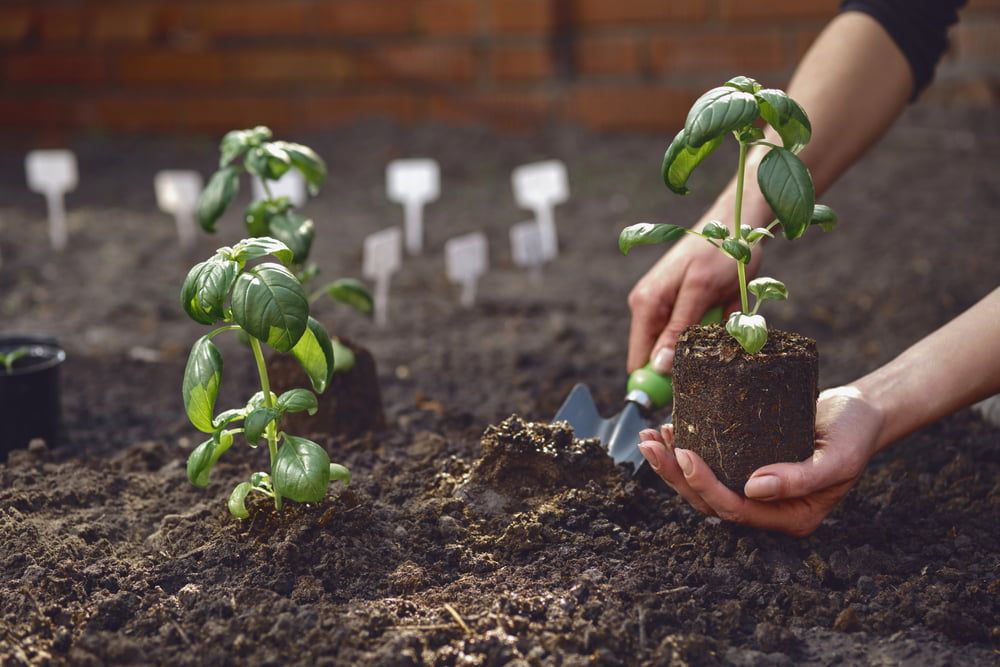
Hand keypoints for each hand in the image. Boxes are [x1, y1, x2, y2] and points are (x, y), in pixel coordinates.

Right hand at [627, 232, 760, 372]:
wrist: (736, 223)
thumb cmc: (720, 251)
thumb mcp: (702, 291)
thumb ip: (679, 329)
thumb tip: (659, 367)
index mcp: (646, 304)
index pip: (638, 361)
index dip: (656, 382)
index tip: (685, 389)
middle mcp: (648, 307)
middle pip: (656, 357)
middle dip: (684, 360)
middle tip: (713, 348)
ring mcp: (663, 306)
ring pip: (676, 346)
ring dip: (700, 343)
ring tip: (721, 316)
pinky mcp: (679, 304)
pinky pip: (689, 332)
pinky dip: (708, 329)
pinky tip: (722, 309)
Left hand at [636, 386, 883, 536]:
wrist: (860, 411)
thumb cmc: (855, 434)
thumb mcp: (839, 458)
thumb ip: (802, 478)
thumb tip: (753, 489)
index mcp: (790, 517)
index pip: (735, 510)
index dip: (705, 485)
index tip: (684, 455)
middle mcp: (767, 508)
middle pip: (709, 501)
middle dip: (674, 475)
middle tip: (649, 445)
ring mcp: (754, 488)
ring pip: (702, 485)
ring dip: (671, 464)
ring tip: (649, 439)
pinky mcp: (745, 463)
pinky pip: (710, 464)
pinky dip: (686, 449)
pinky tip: (669, 429)